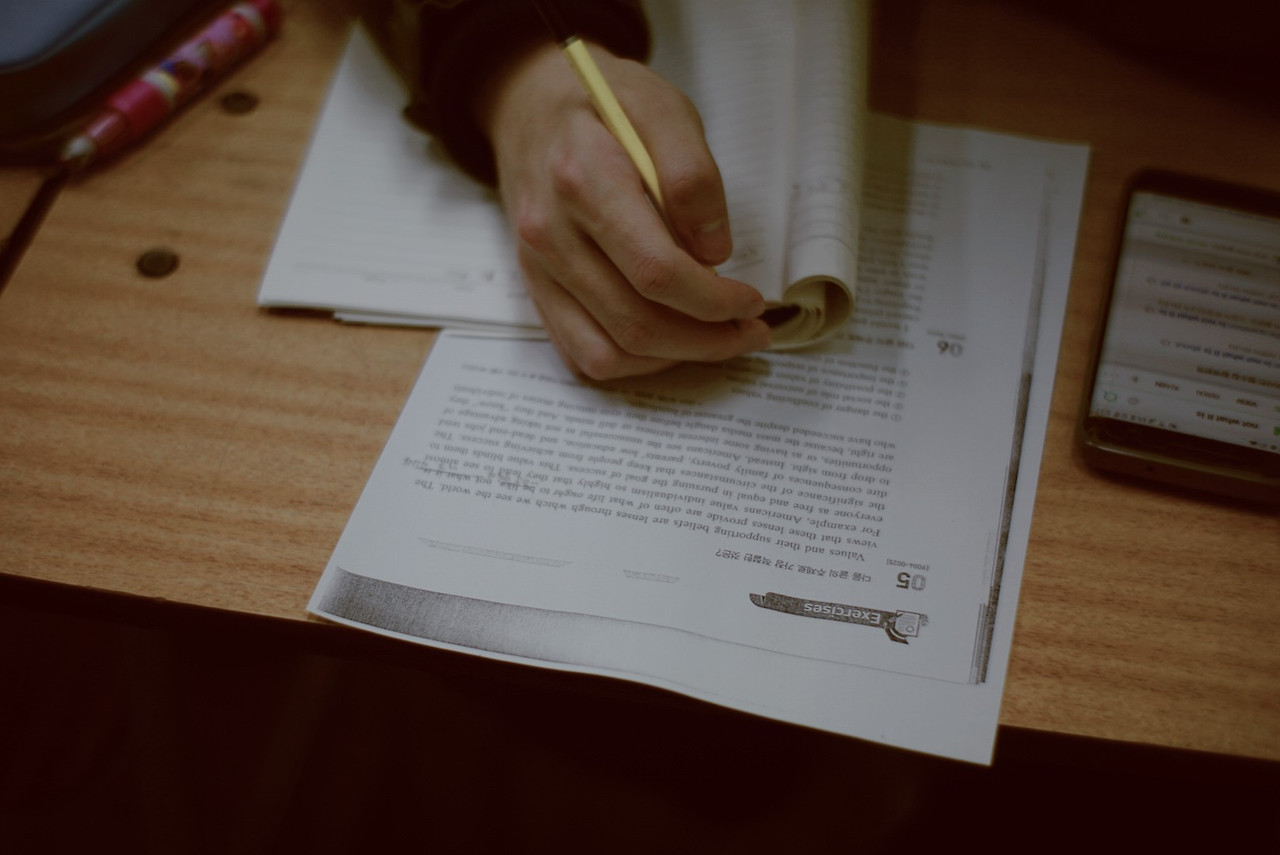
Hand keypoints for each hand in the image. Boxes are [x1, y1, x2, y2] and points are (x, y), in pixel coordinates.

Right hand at [477, 40, 770, 379]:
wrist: (530, 105)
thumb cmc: (603, 104)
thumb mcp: (663, 109)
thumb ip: (693, 175)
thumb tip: (713, 252)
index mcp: (583, 181)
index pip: (656, 270)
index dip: (714, 300)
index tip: (751, 301)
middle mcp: (551, 233)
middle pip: (636, 322)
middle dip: (706, 340)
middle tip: (749, 332)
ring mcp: (537, 268)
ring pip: (609, 352)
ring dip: (673, 359)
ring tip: (717, 340)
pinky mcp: (535, 289)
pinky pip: (581, 354)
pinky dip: (632, 363)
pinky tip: (670, 342)